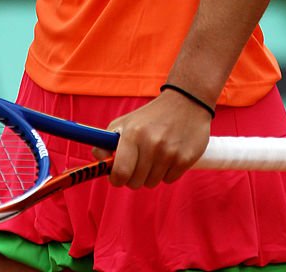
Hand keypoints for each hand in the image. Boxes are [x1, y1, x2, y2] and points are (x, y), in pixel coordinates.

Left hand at [93, 91, 210, 188]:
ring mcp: (170, 152)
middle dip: (133, 176)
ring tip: (155, 155)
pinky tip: (169, 155)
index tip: (118, 176)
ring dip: (151, 174)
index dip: (116, 179)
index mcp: (133, 133)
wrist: (186, 102)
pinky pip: (169, 180)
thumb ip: (107, 142)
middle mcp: (152, 143)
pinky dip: (167, 172)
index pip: (120, 172)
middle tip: (138, 163)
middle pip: (135, 182)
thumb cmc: (151, 116)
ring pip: (152, 183)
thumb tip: (98, 160)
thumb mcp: (126, 122)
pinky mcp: (186, 159)